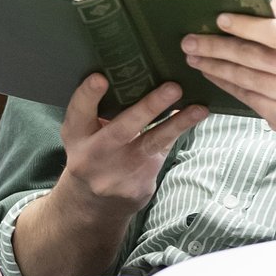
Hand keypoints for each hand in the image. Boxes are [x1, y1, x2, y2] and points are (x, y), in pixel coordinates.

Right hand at [58, 74, 206, 214]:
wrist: (93, 205)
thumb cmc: (93, 152)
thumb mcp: (85, 133)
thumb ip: (101, 110)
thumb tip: (139, 70)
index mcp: (76, 134)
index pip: (78, 111)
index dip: (88, 95)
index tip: (100, 78)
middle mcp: (94, 154)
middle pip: (122, 129)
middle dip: (148, 107)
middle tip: (173, 87)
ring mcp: (118, 172)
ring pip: (151, 143)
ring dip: (177, 124)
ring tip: (199, 109)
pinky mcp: (139, 184)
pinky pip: (163, 151)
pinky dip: (179, 133)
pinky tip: (197, 117)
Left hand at [181, 0, 275, 151]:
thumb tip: (261, 6)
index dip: (245, 25)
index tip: (219, 19)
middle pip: (255, 56)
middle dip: (217, 46)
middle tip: (190, 39)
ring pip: (246, 77)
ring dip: (215, 65)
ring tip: (193, 56)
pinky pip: (247, 96)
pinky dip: (225, 83)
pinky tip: (211, 73)